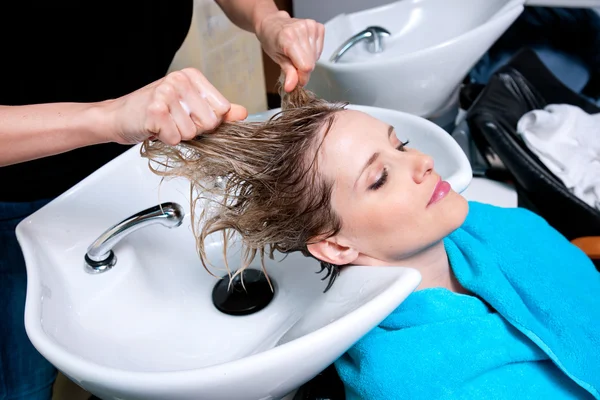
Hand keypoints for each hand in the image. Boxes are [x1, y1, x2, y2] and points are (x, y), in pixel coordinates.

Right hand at [107, 68, 247, 145]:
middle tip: (175, 122)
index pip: (222, 109)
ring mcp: (166, 93)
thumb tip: (243, 113)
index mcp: (192, 76)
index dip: (208, 121)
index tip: (190, 115)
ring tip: (164, 124)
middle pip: (210, 122)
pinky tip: (154, 128)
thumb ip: (218, 111)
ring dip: (177, 135)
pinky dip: (166, 140)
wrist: (118, 117)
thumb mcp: (190, 107)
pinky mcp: (155, 110)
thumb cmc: (155, 113)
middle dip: (194, 130)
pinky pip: (175, 138)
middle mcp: (180, 80)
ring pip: (192, 132)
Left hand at [256, 11, 324, 92]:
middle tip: (293, 63)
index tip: (295, 79)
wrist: (272, 24)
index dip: (302, 77)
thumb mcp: (276, 58)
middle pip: (311, 63)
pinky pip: (319, 49)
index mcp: (288, 38)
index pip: (305, 66)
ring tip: (297, 53)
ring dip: (308, 61)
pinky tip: (303, 47)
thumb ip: (287, 73)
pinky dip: (313, 53)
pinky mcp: (318, 26)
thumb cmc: (271, 40)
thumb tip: (291, 87)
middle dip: (303, 69)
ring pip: (316, 57)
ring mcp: (311, 26)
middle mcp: (301, 30)